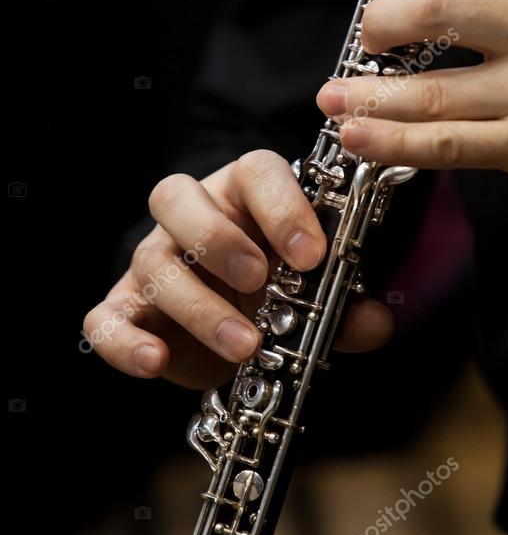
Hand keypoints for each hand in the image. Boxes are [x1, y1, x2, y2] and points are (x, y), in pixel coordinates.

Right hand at [83, 151, 392, 387]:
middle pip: (177, 196)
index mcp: (244, 194)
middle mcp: (191, 216)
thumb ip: (346, 307)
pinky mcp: (126, 307)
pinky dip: (124, 340)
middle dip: (218, 238)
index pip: (256, 171)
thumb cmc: (277, 291)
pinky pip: (105, 317)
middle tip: (260, 281)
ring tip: (244, 345)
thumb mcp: (318, 297)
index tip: (312, 255)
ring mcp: (152, 258)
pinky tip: (155, 363)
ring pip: (152, 260)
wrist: (231, 326)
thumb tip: (375, 323)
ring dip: (198, 305)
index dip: (283, 207)